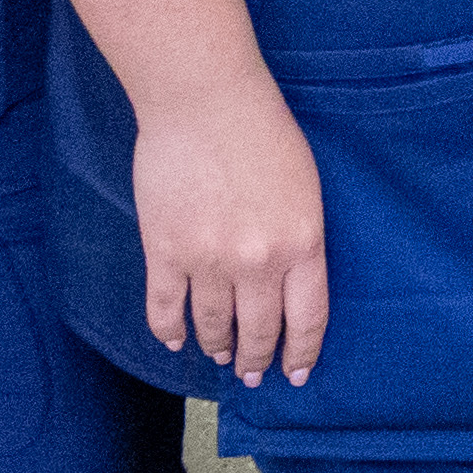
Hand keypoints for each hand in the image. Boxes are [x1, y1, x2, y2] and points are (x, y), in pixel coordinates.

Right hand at [138, 84, 330, 383]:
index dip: (301, 354)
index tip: (295, 373)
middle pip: (258, 332)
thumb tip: (288, 279)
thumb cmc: (262, 129)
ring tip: (218, 354)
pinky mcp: (165, 252)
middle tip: (250, 373)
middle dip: (255, 359)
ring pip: (212, 326)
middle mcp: (258, 262)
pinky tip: (175, 340)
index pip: (307, 320)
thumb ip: (300, 236)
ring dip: (216, 346)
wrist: (205, 99)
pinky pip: (165, 309)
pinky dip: (168, 332)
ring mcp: (209, 261)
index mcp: (303, 244)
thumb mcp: (305, 186)